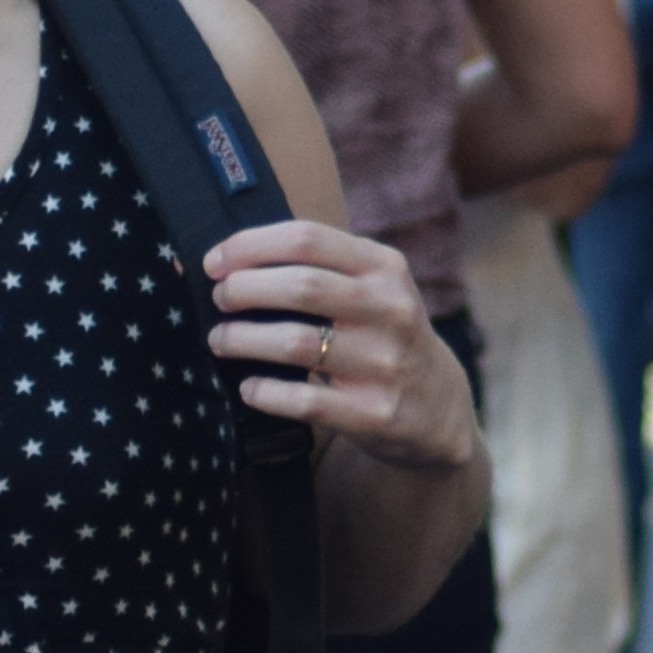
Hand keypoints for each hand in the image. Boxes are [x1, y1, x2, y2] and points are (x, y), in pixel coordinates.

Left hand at [204, 221, 476, 474]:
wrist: (438, 406)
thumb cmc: (382, 335)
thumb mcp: (373, 288)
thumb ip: (319, 268)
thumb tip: (228, 261)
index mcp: (385, 268)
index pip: (306, 239)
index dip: (249, 247)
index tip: (214, 263)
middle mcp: (392, 309)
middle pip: (300, 286)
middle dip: (242, 290)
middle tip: (220, 301)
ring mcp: (386, 363)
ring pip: (295, 342)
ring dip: (242, 339)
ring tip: (221, 340)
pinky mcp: (375, 412)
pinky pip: (304, 400)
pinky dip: (264, 392)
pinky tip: (250, 387)